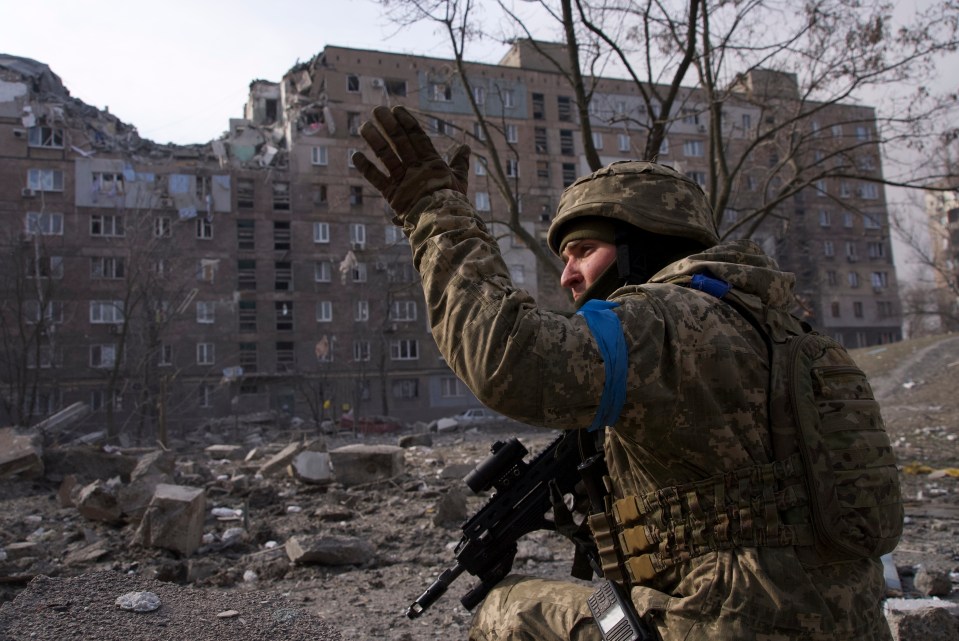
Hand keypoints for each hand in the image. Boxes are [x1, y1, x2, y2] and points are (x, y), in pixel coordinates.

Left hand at [352, 106, 469, 225]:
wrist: (444, 222)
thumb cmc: (454, 203)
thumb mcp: (460, 180)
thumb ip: (460, 163)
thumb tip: (466, 147)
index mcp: (433, 163)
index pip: (418, 137)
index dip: (407, 122)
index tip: (397, 109)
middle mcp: (416, 168)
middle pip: (400, 141)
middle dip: (388, 125)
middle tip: (378, 110)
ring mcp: (404, 180)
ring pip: (387, 156)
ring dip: (374, 140)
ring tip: (364, 126)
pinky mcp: (393, 194)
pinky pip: (377, 179)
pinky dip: (366, 167)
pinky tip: (356, 155)